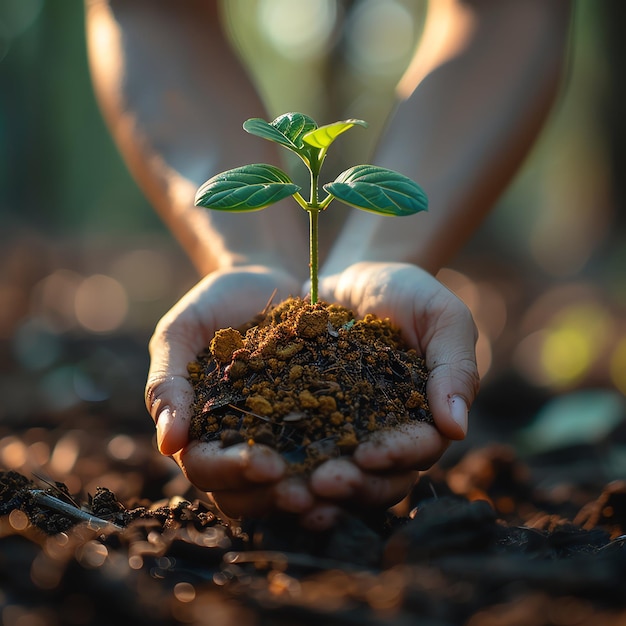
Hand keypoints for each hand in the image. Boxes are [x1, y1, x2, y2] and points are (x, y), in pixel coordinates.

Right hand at [146, 265, 367, 528]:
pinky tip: (371, 465)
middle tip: (310, 493)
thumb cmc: (214, 306)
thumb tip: (168, 444)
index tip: (266, 464)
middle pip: (249, 492)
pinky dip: (346, 466)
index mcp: (200, 432)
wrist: (265, 282)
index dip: (233, 472)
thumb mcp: (181, 333)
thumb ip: (167, 383)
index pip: (207, 468)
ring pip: (291, 484)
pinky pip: (331, 454)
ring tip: (344, 487)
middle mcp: (241, 444)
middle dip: (277, 497)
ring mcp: (282, 438)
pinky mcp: (320, 423)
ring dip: (316, 494)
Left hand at [300, 262, 478, 519]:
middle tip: (320, 485)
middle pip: (378, 478)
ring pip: (338, 475)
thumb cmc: (409, 292)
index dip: (395, 457)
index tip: (367, 455)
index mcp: (426, 418)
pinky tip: (262, 474)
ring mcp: (346, 431)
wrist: (356, 277)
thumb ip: (455, 366)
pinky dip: (284, 467)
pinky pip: (298, 450)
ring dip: (315, 493)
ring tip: (287, 495)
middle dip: (352, 486)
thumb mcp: (442, 316)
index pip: (419, 450)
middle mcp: (387, 435)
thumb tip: (456, 430)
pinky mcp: (309, 420)